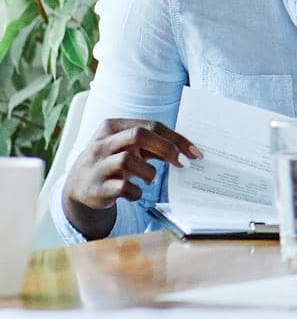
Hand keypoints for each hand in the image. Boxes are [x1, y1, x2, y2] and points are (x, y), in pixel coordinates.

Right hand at [63, 119, 201, 238]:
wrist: (79, 186)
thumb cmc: (112, 161)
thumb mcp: (130, 149)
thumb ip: (154, 146)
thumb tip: (186, 151)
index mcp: (112, 127)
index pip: (151, 126)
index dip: (176, 139)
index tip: (194, 153)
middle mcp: (101, 143)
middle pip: (138, 135)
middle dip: (166, 148)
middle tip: (181, 163)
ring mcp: (96, 165)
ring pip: (128, 160)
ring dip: (148, 172)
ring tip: (150, 180)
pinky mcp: (96, 187)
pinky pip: (123, 187)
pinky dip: (136, 192)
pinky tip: (135, 192)